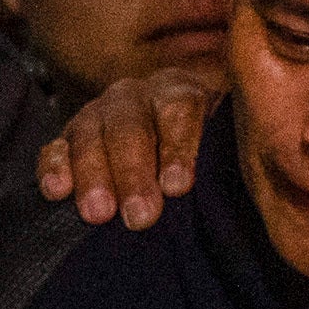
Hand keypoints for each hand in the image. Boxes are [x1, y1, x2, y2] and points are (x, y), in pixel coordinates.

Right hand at [35, 64, 219, 225]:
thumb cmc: (206, 161)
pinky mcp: (67, 140)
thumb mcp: (226, 150)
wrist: (170, 163)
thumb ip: (228, 156)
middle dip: (133, 173)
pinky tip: (57, 192)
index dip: (177, 148)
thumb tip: (255, 175)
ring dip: (93, 176)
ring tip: (99, 215)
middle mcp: (136, 96)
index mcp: (180, 91)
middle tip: (140, 216)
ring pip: (90, 136)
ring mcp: (97, 115)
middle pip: (129, 126)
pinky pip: (54, 149)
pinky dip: (53, 168)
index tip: (177, 189)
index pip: (178, 110)